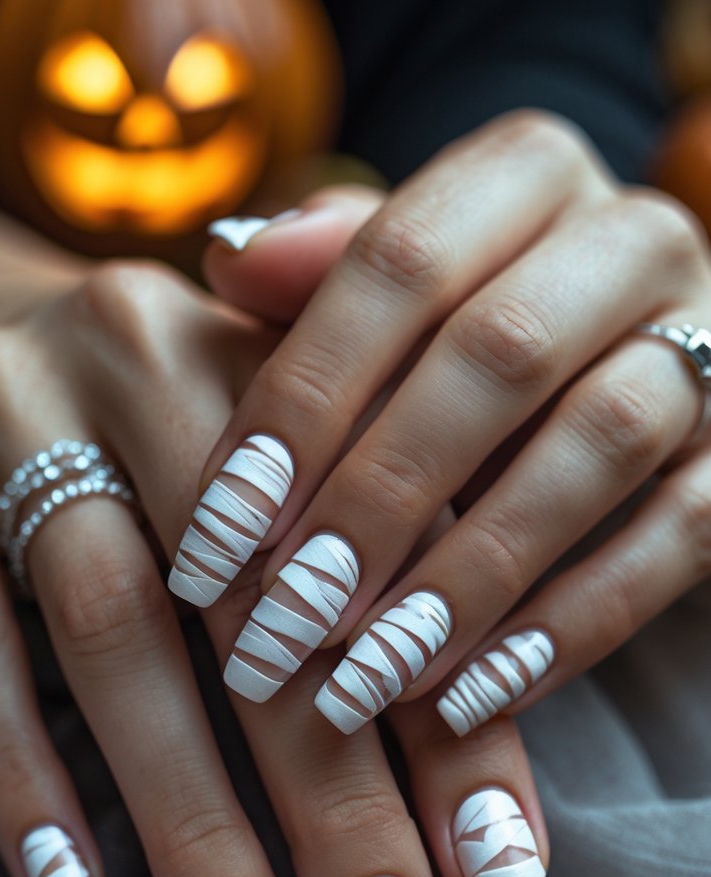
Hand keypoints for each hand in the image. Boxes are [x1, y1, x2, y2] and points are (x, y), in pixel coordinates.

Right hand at [0, 198, 558, 876]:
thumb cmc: (168, 427)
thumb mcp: (286, 467)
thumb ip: (381, 584)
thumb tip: (475, 824)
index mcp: (284, 361)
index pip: (394, 568)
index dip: (454, 735)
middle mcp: (150, 363)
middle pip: (259, 613)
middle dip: (336, 814)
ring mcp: (15, 424)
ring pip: (115, 638)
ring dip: (193, 825)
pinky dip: (28, 781)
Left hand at [179, 108, 710, 745]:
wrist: (624, 364)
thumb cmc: (467, 336)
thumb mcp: (398, 295)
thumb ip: (321, 276)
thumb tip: (228, 266)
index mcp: (525, 175)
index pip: (398, 262)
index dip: (301, 401)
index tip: (219, 532)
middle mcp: (629, 238)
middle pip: (500, 354)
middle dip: (378, 499)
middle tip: (287, 619)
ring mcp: (709, 342)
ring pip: (600, 443)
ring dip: (471, 572)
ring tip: (367, 673)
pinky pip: (680, 538)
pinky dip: (569, 625)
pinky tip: (465, 697)